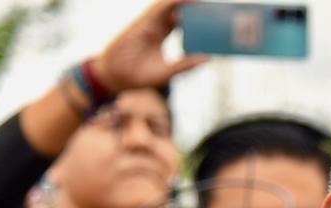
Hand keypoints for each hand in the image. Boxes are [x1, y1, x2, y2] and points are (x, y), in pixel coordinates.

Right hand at [91, 0, 206, 94]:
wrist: (117, 77)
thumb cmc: (140, 76)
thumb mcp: (168, 72)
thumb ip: (185, 64)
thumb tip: (208, 59)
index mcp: (162, 34)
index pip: (181, 21)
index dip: (194, 16)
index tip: (212, 15)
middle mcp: (156, 25)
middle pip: (177, 10)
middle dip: (192, 5)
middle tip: (213, 5)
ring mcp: (150, 22)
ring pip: (169, 5)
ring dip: (184, 1)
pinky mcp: (144, 22)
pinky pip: (159, 8)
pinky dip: (173, 2)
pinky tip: (187, 0)